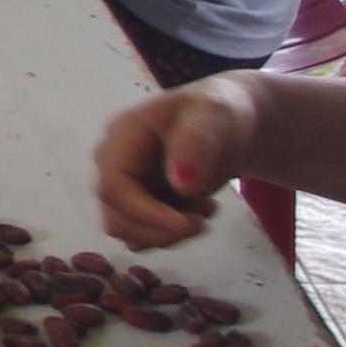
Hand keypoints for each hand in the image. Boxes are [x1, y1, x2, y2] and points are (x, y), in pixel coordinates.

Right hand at [90, 73, 258, 248]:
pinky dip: (170, 235)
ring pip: (127, 231)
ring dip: (167, 234)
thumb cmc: (219, 111)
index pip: (113, 184)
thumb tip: (180, 182)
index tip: (185, 224)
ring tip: (205, 208)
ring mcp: (125, 186)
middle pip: (115, 216)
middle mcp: (114, 163)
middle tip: (203, 220)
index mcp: (123, 135)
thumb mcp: (214, 111)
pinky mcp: (138, 204)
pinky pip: (143, 235)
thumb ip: (195, 141)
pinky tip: (196, 212)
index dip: (143, 212)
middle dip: (159, 229)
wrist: (232, 124)